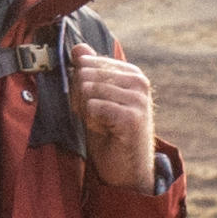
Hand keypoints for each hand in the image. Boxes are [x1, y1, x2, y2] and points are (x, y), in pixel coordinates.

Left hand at [80, 52, 159, 187]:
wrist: (126, 169)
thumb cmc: (109, 133)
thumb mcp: (94, 98)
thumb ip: (88, 72)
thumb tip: (78, 47)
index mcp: (131, 73)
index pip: (86, 62)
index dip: (77, 84)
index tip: (89, 104)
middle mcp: (138, 82)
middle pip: (85, 73)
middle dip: (79, 98)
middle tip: (94, 117)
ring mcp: (138, 99)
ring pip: (88, 90)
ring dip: (86, 112)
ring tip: (101, 124)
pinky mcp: (132, 117)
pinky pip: (93, 107)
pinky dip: (92, 122)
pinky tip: (106, 131)